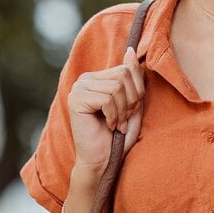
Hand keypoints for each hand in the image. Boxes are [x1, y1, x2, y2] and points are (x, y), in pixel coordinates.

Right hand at [66, 47, 144, 189]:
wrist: (101, 162)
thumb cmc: (117, 136)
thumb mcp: (133, 104)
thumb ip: (133, 79)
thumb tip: (131, 50)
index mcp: (98, 78)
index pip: (127, 68)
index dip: (137, 91)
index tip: (130, 112)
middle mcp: (86, 79)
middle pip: (124, 74)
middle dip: (131, 100)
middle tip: (123, 119)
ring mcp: (79, 88)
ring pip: (117, 87)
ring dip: (122, 111)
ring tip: (116, 124)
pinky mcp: (76, 100)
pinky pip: (107, 98)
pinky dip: (114, 115)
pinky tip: (107, 126)